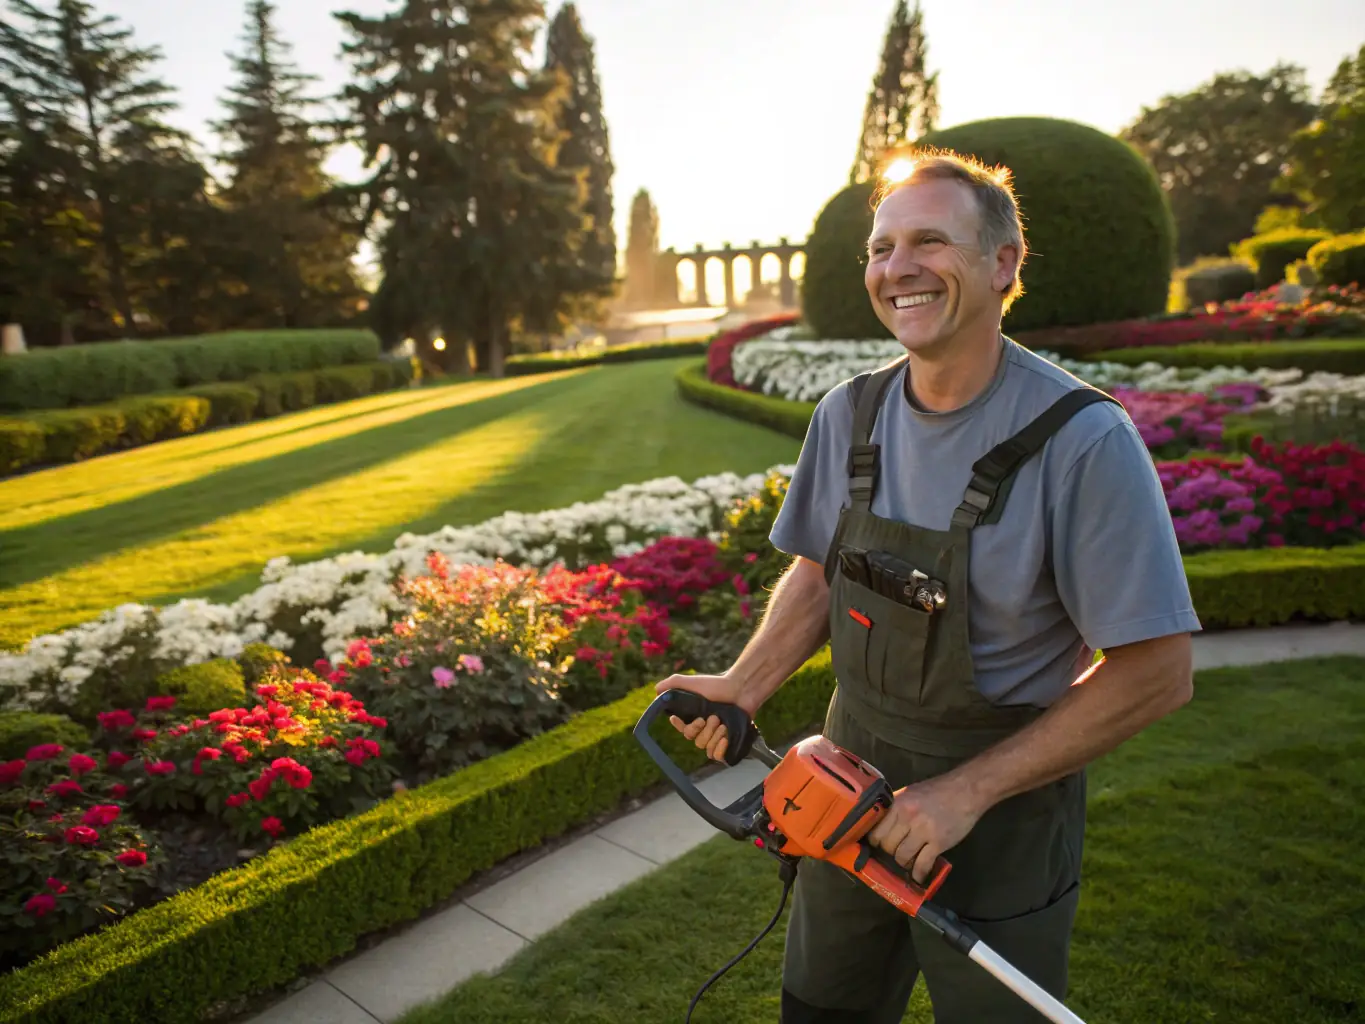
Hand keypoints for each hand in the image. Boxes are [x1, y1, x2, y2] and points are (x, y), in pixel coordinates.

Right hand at [654, 672, 755, 762]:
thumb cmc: (716, 685)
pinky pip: (717, 756)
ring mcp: (716, 736)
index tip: (676, 718)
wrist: (741, 689)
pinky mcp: (729, 743)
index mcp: (695, 717)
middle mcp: (705, 728)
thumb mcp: (691, 682)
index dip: (679, 726)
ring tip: (723, 725)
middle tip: (713, 717)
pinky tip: (724, 739)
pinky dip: (719, 749)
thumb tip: (656, 691)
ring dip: (713, 736)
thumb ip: (672, 684)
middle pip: (693, 739)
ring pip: (705, 747)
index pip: (682, 728)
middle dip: (702, 729)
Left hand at [864, 774, 982, 883]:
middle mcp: (907, 817)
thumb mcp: (910, 793)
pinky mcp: (939, 842)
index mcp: (898, 804)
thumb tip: (881, 827)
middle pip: (887, 846)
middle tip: (897, 852)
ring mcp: (923, 830)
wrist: (967, 790)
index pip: (876, 831)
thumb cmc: (937, 790)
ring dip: (905, 863)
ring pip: (902, 857)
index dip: (877, 842)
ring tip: (910, 861)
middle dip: (890, 853)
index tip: (880, 846)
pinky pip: (922, 864)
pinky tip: (919, 876)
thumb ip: (895, 809)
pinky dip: (919, 873)